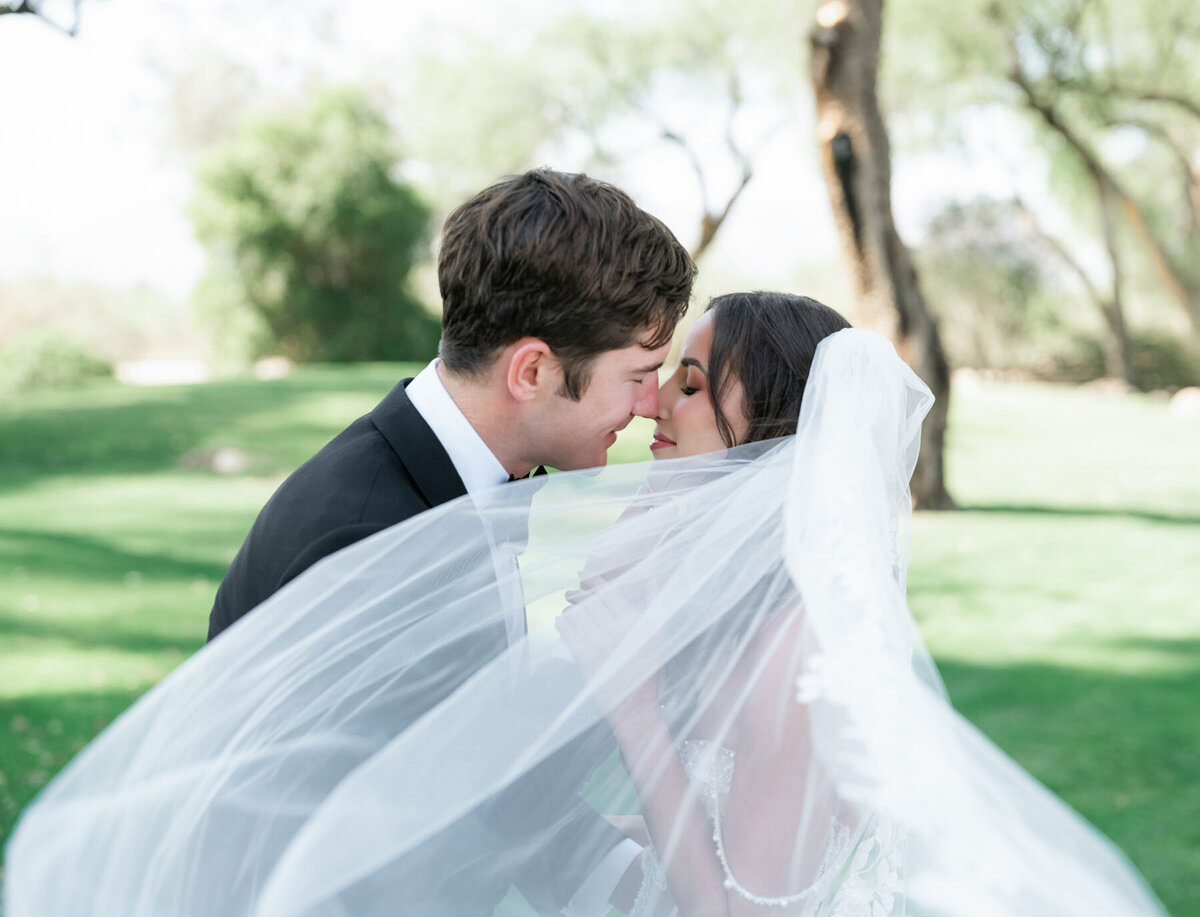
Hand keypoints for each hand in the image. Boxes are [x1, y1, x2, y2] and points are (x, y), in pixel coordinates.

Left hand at [556, 588, 661, 722]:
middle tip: (572, 589)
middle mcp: (616, 629)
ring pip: (578, 612)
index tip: (584, 573)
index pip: (610, 592)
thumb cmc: (647, 668)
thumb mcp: (657, 634)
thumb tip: (649, 577)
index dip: (594, 580)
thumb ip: (653, 603)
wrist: (634, 704)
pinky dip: (563, 621)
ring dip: (570, 606)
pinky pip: (567, 630)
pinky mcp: (583, 656)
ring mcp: (598, 642)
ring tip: (568, 603)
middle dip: (579, 592)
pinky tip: (563, 619)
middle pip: (591, 601)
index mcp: (635, 622)